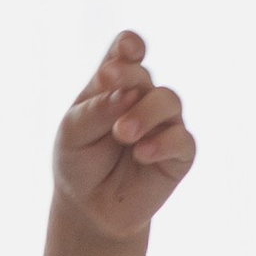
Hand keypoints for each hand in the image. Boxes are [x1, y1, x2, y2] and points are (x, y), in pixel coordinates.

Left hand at [50, 32, 196, 243]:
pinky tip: (142, 153)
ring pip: (168, 101)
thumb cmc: (79, 162)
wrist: (90, 208)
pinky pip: (182, 140)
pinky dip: (162, 143)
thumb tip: (128, 94)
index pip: (126, 53)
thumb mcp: (73, 134)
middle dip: (129, 76)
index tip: (128, 48)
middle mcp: (143, 98)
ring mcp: (164, 124)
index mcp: (115, 85)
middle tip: (109, 81)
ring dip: (145, 112)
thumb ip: (96, 110)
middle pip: (144, 75)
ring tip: (122, 133)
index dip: (129, 46)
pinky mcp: (179, 153)